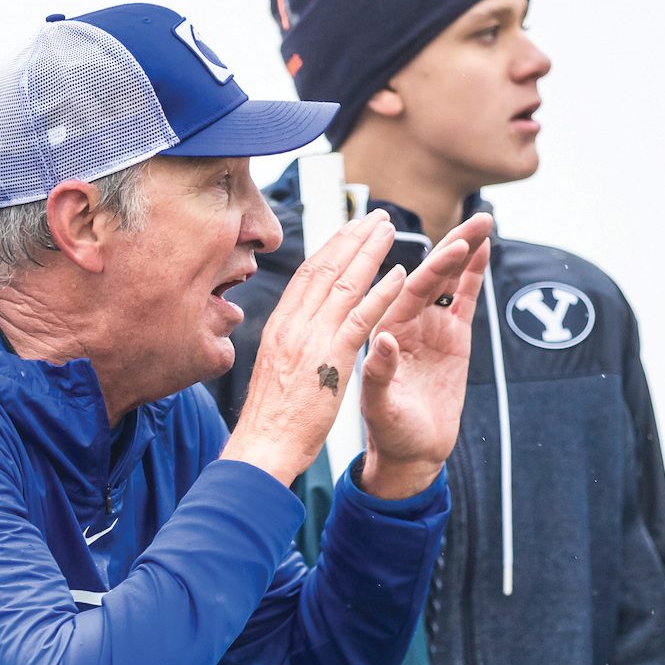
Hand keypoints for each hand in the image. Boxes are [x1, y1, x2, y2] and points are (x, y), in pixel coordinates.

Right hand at [221, 212, 404, 485]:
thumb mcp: (274, 371)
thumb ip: (288, 346)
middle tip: (375, 218)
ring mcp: (311, 338)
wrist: (263, 446)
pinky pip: (362, 317)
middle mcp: (293, 324)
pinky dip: (382, 292)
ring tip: (390, 231)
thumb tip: (296, 334)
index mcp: (279, 327)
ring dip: (370, 253)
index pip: (305, 276)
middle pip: (325, 269)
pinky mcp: (332, 357)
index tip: (347, 230)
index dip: (329, 249)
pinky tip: (401, 274)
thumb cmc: (270, 420)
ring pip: (344, 283)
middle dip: (351, 239)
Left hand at [355, 214, 494, 498]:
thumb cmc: (388, 430)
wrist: (410, 452)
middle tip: (477, 219)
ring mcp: (431, 327)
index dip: (429, 267)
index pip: (406, 291)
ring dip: (464, 252)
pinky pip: (463, 300)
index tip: (452, 246)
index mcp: (383, 330)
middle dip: (452, 246)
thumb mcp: (379, 406)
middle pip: (430, 275)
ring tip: (484, 223)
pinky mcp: (453, 339)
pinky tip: (483, 251)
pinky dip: (472, 276)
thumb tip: (382, 339)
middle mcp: (405, 321)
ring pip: (448, 281)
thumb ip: (379, 374)